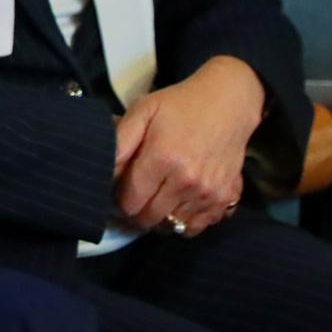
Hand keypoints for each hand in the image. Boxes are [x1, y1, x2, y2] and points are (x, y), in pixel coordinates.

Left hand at [113, 56, 263, 235]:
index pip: (130, 202)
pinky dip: (183, 221)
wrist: (228, 104)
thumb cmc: (180, 106)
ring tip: (157, 198)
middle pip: (149, 219)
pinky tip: (178, 203)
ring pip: (172, 226)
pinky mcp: (225, 199)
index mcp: (162, 158)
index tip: (119, 190)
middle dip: (136, 211)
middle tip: (136, 196)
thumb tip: (103, 166)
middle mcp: (186, 181)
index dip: (119, 200)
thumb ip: (120, 139)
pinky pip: (196, 227)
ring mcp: (208, 193)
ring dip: (159, 217)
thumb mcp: (143, 110)